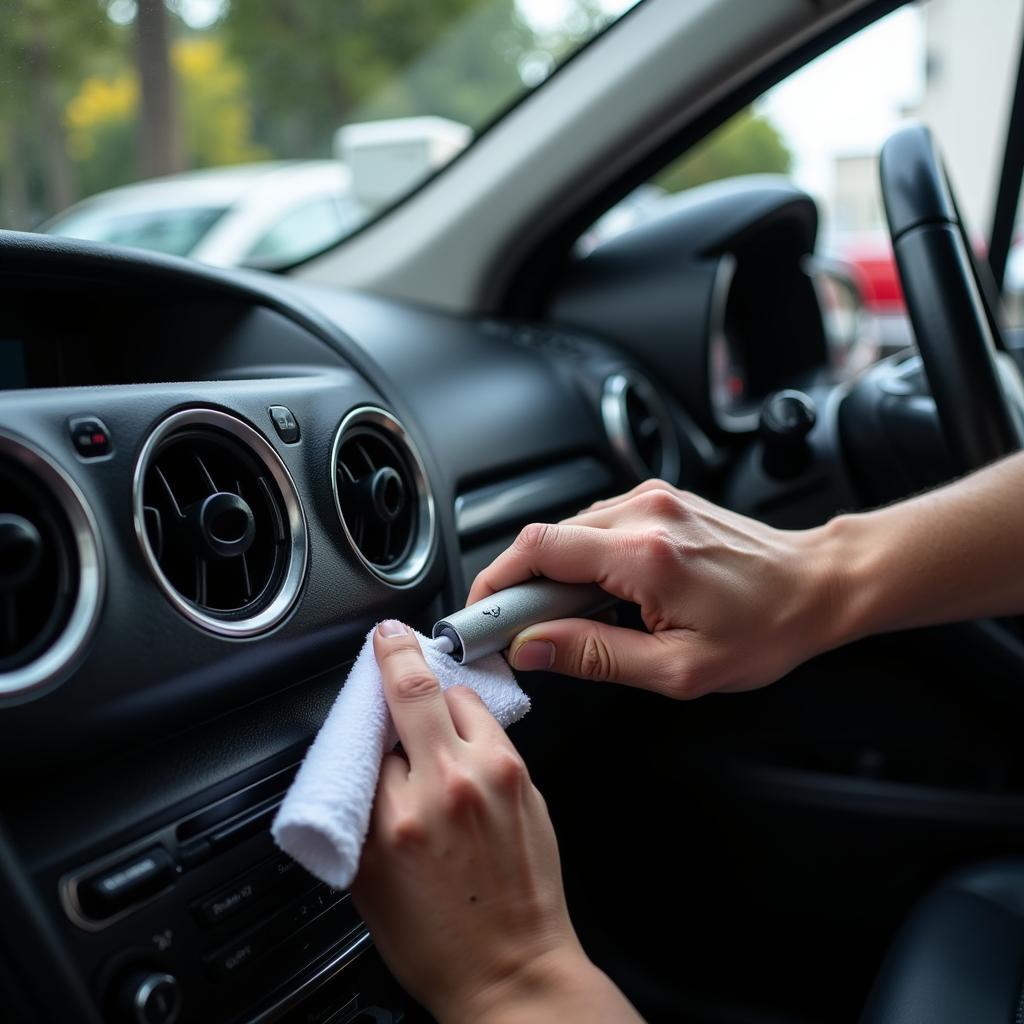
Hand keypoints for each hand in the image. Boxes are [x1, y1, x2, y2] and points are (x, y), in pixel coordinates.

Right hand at [352, 620, 641, 1023]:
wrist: (513, 971)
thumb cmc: (438, 940)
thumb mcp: (368, 882)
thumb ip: (362, 811)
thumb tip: (367, 761)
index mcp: (394, 818)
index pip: (367, 738)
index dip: (366, 726)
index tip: (364, 702)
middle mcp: (446, 786)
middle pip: (413, 690)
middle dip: (397, 654)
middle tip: (390, 637)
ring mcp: (494, 777)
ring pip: (461, 698)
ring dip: (443, 698)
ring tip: (435, 718)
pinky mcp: (526, 778)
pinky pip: (493, 727)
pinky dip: (474, 724)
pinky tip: (467, 745)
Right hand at [468, 480, 844, 697]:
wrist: (817, 585)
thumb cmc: (765, 629)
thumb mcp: (679, 668)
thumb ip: (595, 657)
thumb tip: (533, 648)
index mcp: (646, 555)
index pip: (538, 551)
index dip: (495, 582)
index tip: (481, 616)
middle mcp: (644, 512)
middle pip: (545, 538)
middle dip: (520, 584)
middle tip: (524, 631)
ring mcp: (652, 499)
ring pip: (568, 530)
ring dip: (552, 573)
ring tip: (573, 618)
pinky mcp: (659, 500)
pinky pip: (596, 525)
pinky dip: (581, 559)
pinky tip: (601, 593)